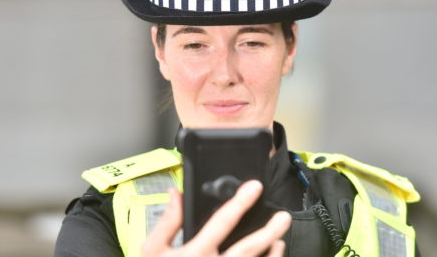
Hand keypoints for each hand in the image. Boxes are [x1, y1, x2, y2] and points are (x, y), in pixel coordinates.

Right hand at [142, 180, 291, 256]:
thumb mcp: (153, 249)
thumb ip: (168, 221)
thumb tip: (178, 193)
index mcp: (195, 254)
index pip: (222, 222)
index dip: (240, 202)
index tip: (255, 187)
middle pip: (248, 248)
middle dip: (269, 231)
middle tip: (283, 217)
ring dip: (271, 254)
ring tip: (280, 239)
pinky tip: (271, 256)